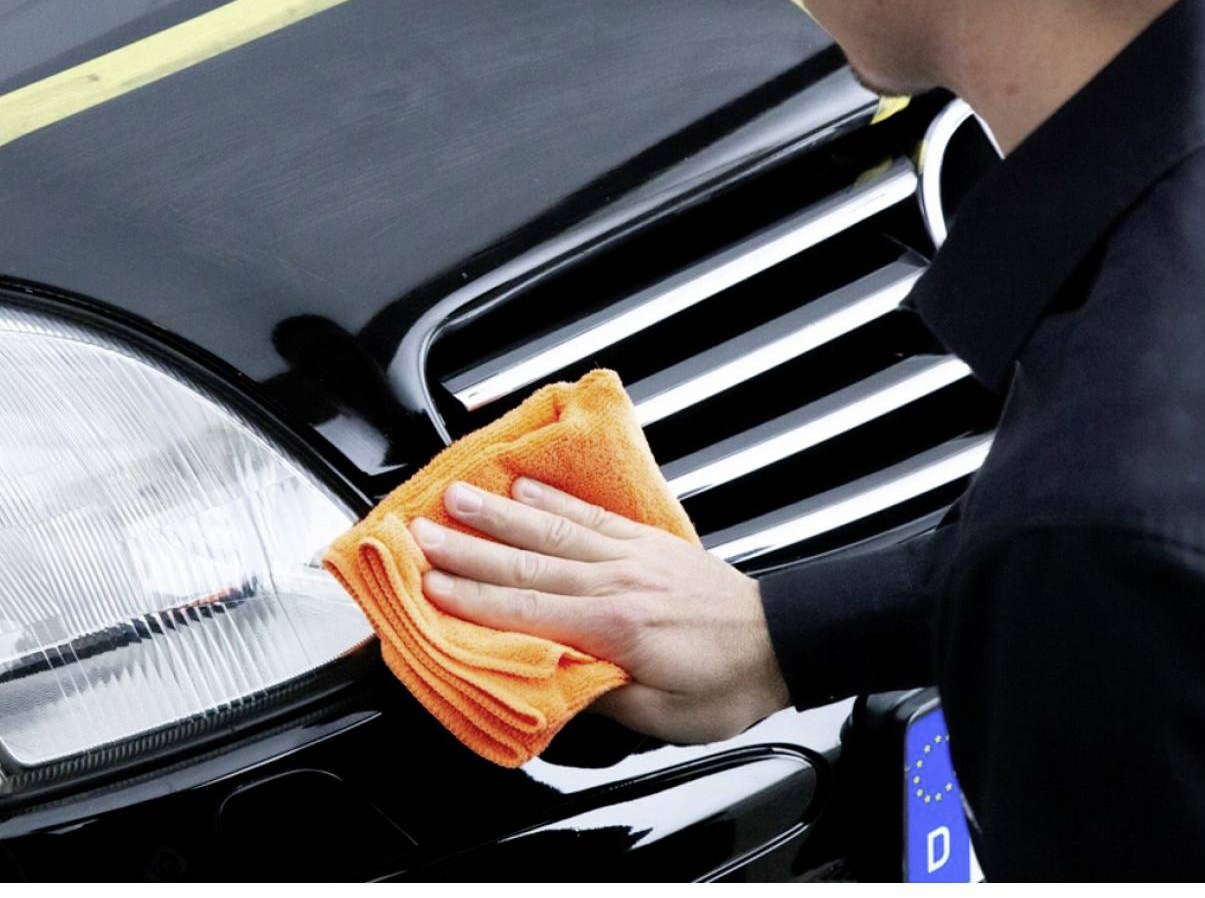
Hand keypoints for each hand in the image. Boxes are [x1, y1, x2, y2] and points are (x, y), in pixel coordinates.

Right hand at [413, 475, 791, 743]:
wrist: (784, 642)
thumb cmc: (727, 686)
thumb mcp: (662, 718)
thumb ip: (601, 697)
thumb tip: (547, 684)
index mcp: (616, 629)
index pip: (529, 613)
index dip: (473, 602)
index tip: (430, 588)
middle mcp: (617, 581)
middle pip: (527, 565)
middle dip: (467, 550)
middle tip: (419, 535)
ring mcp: (630, 555)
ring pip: (551, 531)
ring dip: (498, 514)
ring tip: (455, 496)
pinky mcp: (646, 541)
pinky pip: (591, 514)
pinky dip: (553, 499)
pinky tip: (523, 487)